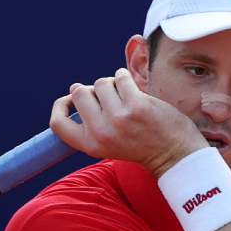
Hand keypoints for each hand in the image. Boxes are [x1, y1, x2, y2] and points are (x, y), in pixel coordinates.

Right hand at [49, 68, 208, 177]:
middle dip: (92, 89)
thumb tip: (76, 91)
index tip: (70, 99)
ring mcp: (118, 119)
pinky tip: (133, 88)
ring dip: (112, 83)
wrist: (173, 154)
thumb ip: (91, 123)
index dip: (60, 105)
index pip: (57, 123)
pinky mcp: (136, 106)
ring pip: (101, 83)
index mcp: (90, 145)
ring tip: (124, 96)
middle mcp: (101, 133)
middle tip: (109, 98)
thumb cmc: (140, 144)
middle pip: (79, 93)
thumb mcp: (108, 143)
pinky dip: (125, 77)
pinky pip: (121, 77)